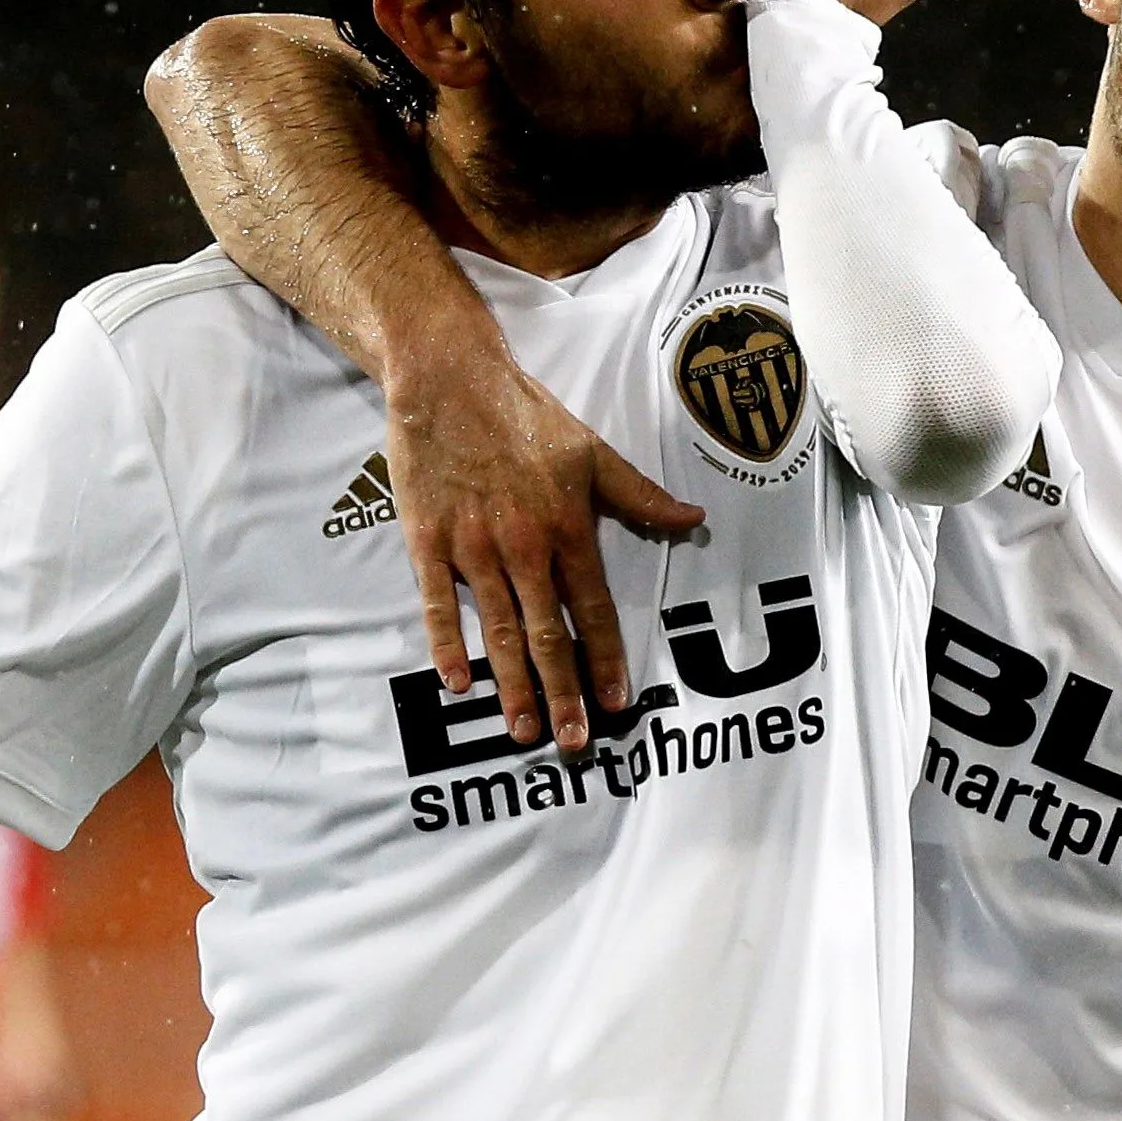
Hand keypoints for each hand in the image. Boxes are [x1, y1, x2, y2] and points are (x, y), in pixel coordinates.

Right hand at [389, 339, 703, 753]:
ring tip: (524, 728)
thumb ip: (640, 495)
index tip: (617, 704)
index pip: (595, 608)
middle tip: (574, 741)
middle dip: (564, 693)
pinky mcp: (427, 542)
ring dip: (512, 686)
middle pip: (549, 634)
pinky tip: (459, 684)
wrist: (448, 380)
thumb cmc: (524, 415)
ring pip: (500, 630)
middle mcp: (524, 546)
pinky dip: (448, 645)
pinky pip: (439, 605)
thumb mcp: (592, 451)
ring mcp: (473, 548)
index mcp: (567, 527)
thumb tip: (694, 519)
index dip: (607, 659)